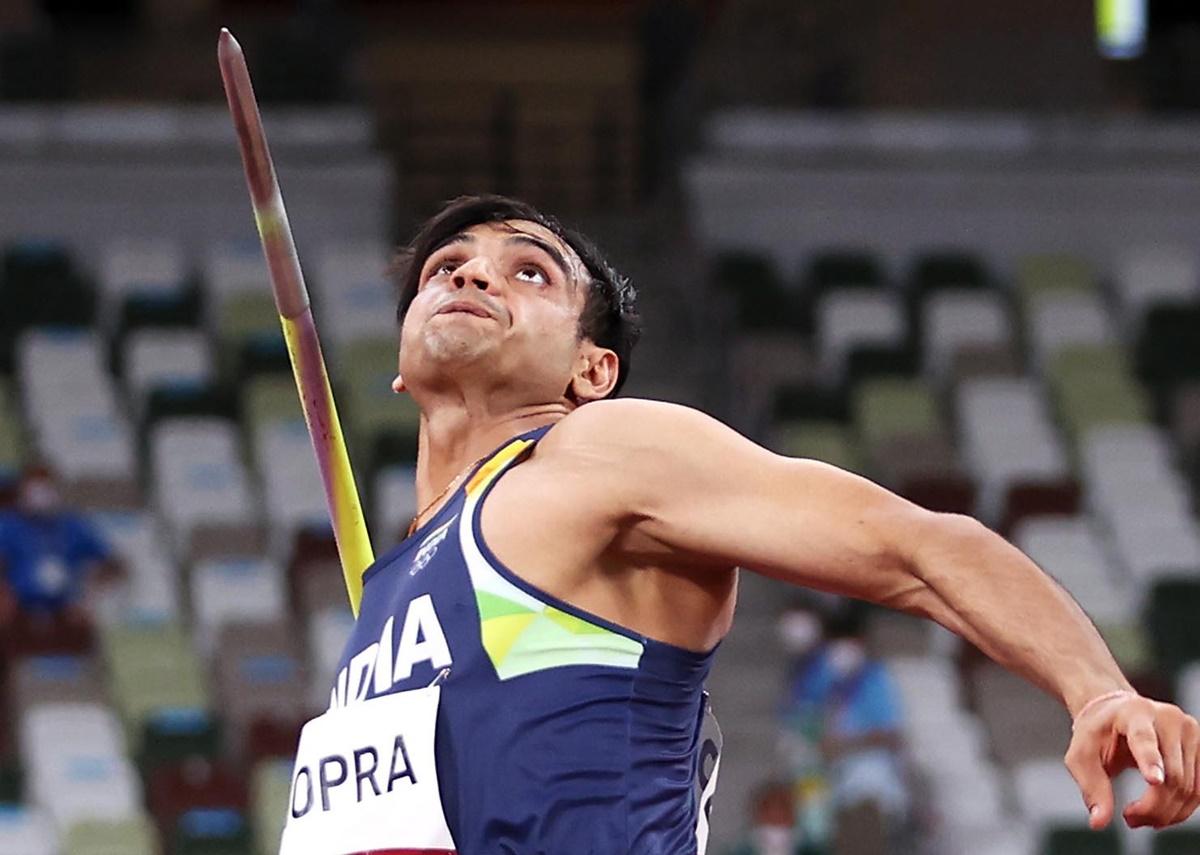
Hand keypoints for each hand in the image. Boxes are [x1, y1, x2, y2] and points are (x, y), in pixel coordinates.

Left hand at [1065, 693, 1199, 828]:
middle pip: (1172, 776)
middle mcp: (1168, 718)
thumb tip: (1099, 821)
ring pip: (1189, 788)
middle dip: (1152, 808)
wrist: (1115, 715)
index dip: (1150, 761)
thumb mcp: (1082, 755)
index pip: (1144, 739)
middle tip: (1130, 819)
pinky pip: (1198, 791)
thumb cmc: (1098, 733)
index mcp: (1134, 712)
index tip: (1153, 781)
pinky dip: (1180, 810)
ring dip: (1166, 813)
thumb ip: (1091, 786)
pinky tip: (1159, 814)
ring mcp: (1191, 733)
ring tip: (1139, 817)